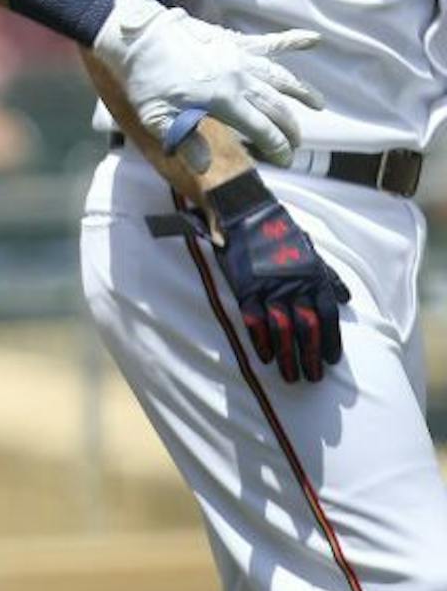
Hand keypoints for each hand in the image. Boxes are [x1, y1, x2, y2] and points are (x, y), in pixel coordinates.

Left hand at [93, 0, 322, 165]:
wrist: (137, 37)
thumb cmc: (144, 80)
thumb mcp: (157, 118)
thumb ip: (186, 141)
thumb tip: (205, 167)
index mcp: (224, 101)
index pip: (263, 129)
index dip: (277, 146)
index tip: (285, 159)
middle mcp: (239, 79)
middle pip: (276, 107)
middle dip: (290, 128)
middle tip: (296, 143)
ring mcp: (239, 59)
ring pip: (280, 78)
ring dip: (301, 92)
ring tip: (318, 104)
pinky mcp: (233, 43)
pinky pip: (269, 42)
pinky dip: (292, 40)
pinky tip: (312, 39)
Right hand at [207, 176, 350, 382]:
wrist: (246, 213)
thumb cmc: (279, 233)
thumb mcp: (311, 251)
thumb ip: (328, 276)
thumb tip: (346, 297)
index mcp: (313, 277)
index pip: (328, 316)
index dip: (331, 341)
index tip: (331, 361)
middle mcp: (294, 285)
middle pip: (308, 328)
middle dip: (310, 356)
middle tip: (312, 378)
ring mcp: (268, 287)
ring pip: (283, 329)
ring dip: (287, 356)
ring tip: (290, 376)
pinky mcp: (245, 287)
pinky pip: (254, 320)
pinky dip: (260, 341)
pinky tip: (265, 357)